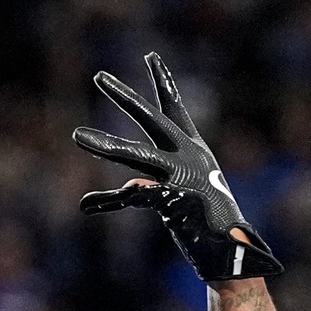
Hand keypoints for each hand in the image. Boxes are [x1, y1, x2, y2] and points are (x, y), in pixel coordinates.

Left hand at [73, 52, 280, 281]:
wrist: (232, 253)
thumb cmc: (205, 224)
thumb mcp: (174, 199)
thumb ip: (135, 192)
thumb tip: (96, 201)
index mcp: (193, 149)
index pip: (174, 108)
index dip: (163, 82)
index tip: (151, 57)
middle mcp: (188, 156)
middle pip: (151, 119)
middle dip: (124, 97)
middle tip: (99, 77)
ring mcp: (181, 177)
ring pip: (137, 155)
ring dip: (107, 145)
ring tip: (77, 136)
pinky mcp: (174, 201)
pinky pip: (136, 196)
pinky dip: (111, 200)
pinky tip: (89, 203)